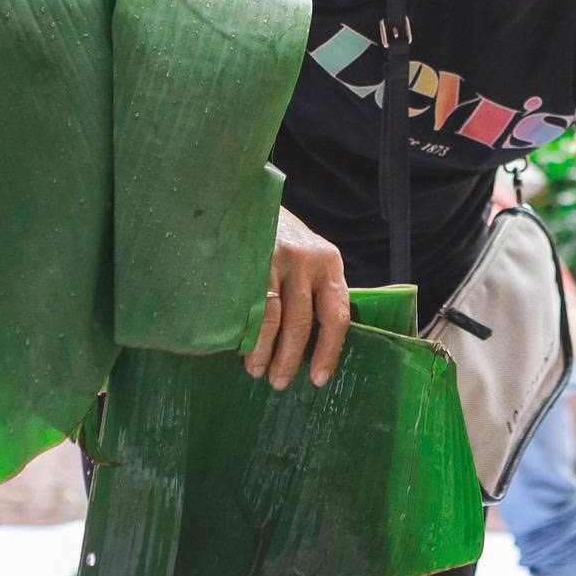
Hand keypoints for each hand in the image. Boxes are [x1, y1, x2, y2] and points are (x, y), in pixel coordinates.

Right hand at [247, 207, 352, 388]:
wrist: (243, 191)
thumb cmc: (278, 231)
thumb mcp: (307, 252)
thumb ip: (313, 286)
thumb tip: (311, 340)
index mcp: (328, 261)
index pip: (336, 314)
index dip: (328, 351)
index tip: (318, 379)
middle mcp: (305, 260)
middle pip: (301, 323)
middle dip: (290, 360)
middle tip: (279, 383)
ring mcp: (273, 259)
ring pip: (272, 320)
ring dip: (263, 352)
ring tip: (257, 371)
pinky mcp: (245, 260)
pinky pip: (245, 307)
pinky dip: (243, 333)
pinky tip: (239, 348)